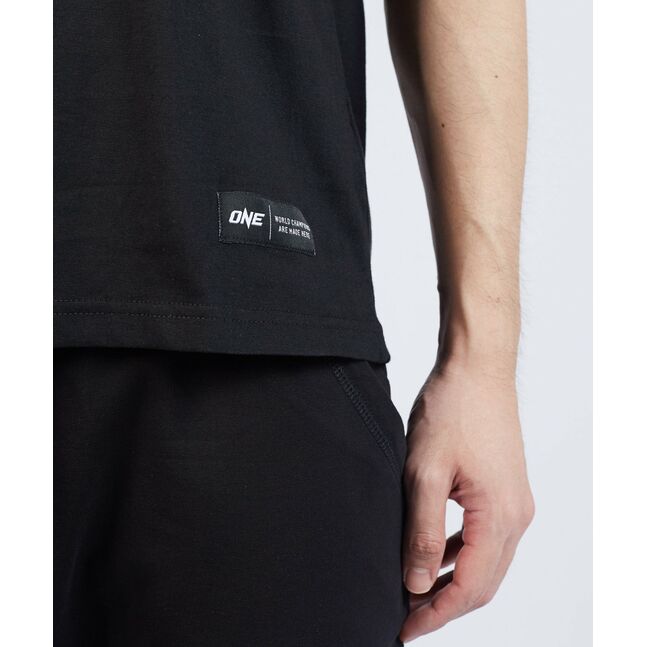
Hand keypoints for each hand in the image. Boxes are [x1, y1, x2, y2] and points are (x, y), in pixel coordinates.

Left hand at [399, 361, 533, 641]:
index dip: (436, 614)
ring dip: (452, 581)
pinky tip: (434, 554)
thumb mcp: (425, 473)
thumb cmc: (452, 410)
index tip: (404, 628)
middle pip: (483, 582)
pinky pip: (485, 537)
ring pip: (486, 562)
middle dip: (444, 605)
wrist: (476, 369)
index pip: (470, 587)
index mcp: (499, 516)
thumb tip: (418, 584)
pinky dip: (460, 554)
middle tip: (406, 617)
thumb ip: (422, 532)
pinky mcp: (505, 490)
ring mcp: (515, 502)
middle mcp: (516, 516)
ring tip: (415, 591)